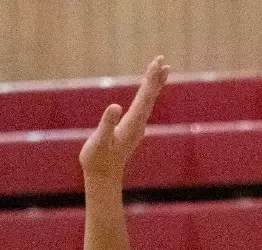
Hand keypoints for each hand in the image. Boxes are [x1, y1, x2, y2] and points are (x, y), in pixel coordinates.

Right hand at [80, 56, 168, 183]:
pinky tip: (149, 90)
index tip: (156, 64)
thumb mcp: (99, 141)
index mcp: (132, 124)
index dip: (150, 80)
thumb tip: (115, 106)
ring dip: (155, 84)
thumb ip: (107, 124)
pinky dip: (148, 94)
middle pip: (150, 96)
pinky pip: (144, 106)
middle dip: (155, 77)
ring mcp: (137, 127)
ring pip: (149, 101)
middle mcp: (139, 124)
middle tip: (162, 60)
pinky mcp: (133, 129)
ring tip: (163, 70)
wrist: (103, 177)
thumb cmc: (98, 159)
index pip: (144, 97)